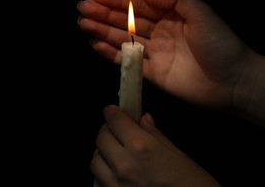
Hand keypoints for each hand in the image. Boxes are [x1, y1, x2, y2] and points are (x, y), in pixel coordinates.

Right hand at [77, 0, 254, 109]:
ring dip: (102, 30)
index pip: (138, 3)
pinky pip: (127, 61)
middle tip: (82, 8)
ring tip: (83, 23)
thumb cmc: (220, 45)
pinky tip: (95, 44)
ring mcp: (154, 52)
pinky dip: (110, 53)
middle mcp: (159, 31)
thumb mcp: (202, 13)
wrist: (232, 82)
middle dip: (103, 13)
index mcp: (170, 15)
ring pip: (122, 38)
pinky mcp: (151, 72)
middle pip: (125, 20)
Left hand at [91, 105, 220, 186]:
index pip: (115, 121)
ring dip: (103, 153)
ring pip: (95, 161)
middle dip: (107, 131)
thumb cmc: (194, 186)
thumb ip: (155, 135)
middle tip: (116, 131)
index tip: (112, 111)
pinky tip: (116, 176)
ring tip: (115, 153)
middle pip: (101, 138)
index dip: (112, 113)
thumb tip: (143, 119)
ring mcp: (115, 186)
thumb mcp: (179, 156)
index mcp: (142, 148)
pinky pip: (97, 183)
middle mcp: (124, 166)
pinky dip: (102, 176)